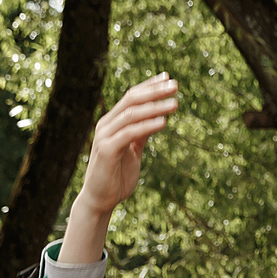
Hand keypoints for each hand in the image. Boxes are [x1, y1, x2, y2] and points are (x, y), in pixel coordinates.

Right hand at [76, 73, 179, 220]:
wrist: (100, 199)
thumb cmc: (116, 176)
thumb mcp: (133, 151)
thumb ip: (141, 135)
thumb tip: (157, 118)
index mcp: (112, 123)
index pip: (131, 97)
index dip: (149, 86)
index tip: (167, 78)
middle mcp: (106, 124)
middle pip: (132, 100)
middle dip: (154, 91)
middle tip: (175, 85)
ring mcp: (104, 136)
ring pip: (131, 114)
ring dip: (155, 107)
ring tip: (175, 103)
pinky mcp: (106, 150)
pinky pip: (129, 133)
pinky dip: (147, 126)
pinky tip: (163, 122)